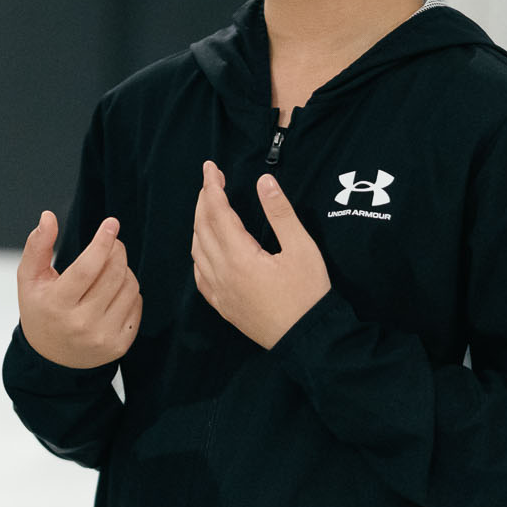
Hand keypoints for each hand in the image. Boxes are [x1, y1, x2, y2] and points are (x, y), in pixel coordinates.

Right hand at [17, 212, 142, 368]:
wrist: (51, 358)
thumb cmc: (40, 310)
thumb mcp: (29, 279)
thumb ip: (37, 246)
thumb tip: (48, 217)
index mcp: (57, 305)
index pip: (87, 268)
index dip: (102, 242)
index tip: (111, 223)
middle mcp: (81, 324)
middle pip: (113, 274)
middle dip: (116, 250)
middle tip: (111, 243)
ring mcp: (103, 337)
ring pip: (130, 287)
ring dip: (124, 269)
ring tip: (109, 269)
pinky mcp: (119, 345)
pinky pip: (137, 304)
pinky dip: (129, 292)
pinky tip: (113, 293)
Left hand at [191, 162, 330, 348]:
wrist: (309, 340)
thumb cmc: (309, 294)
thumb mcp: (302, 249)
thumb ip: (280, 213)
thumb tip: (264, 181)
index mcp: (239, 257)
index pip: (216, 212)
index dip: (211, 186)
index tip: (210, 167)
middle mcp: (222, 274)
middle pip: (202, 228)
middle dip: (204, 200)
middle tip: (211, 179)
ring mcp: (219, 292)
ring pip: (197, 250)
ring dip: (199, 224)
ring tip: (209, 205)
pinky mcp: (223, 306)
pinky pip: (200, 275)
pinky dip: (199, 253)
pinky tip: (205, 247)